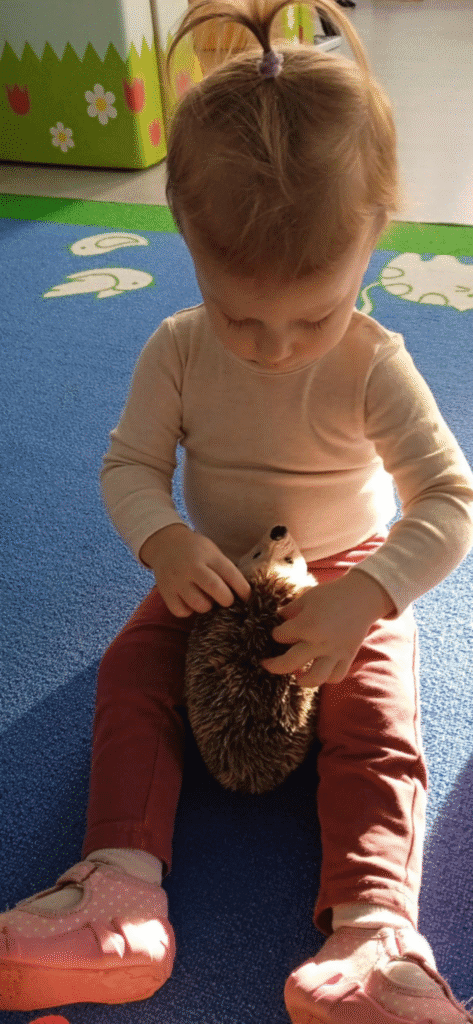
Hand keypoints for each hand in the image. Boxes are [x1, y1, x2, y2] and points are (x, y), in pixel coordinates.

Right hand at [140, 525, 251, 617]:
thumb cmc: (196, 551)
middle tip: (226, 600)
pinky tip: (189, 601)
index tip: (247, 598)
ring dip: (207, 606)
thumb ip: (225, 570)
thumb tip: (242, 594)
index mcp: (209, 556)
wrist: (165, 543)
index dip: (243, 589)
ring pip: (199, 605)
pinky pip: (181, 611)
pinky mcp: (165, 591)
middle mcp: (192, 567)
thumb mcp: (213, 552)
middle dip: (227, 600)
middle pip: (216, 590)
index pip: (231, 574)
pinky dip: (188, 610)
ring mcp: (177, 580)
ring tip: (205, 598)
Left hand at [260, 570, 393, 688]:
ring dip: (301, 680)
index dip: (275, 633)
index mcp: (307, 625)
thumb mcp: (307, 597)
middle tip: (266, 663)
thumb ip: (290, 610)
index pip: (281, 636)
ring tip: (296, 675)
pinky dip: (326, 678)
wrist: (363, 597)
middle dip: (273, 665)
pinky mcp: (348, 657)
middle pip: (289, 663)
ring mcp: (335, 653)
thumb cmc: (332, 594)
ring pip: (315, 678)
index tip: (276, 632)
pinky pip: (336, 676)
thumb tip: (278, 619)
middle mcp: (319, 642)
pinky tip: (318, 672)